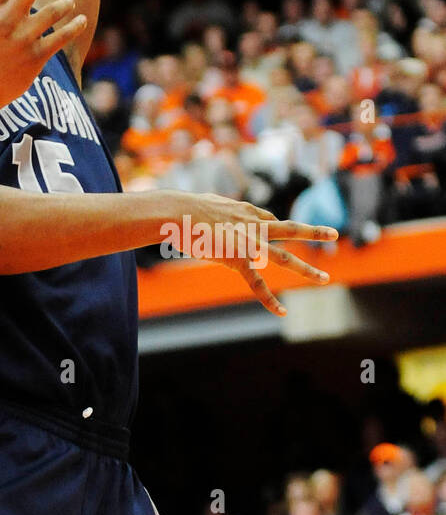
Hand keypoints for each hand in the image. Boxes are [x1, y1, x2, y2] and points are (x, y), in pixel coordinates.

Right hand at [166, 193, 335, 316]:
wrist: (180, 214)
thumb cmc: (185, 208)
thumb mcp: (207, 203)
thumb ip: (217, 208)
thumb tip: (209, 209)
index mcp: (246, 211)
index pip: (268, 219)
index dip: (270, 226)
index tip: (269, 228)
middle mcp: (254, 225)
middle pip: (289, 228)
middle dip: (313, 232)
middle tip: (333, 232)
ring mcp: (250, 243)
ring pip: (284, 257)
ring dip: (306, 269)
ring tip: (324, 277)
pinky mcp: (239, 259)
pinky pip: (257, 283)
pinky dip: (269, 299)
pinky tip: (282, 311)